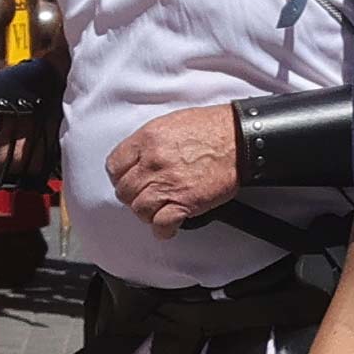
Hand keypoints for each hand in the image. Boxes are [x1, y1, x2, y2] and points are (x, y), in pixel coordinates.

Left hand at [106, 103, 241, 234]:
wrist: (239, 138)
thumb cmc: (212, 129)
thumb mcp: (171, 123)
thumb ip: (150, 142)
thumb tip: (139, 157)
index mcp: (147, 140)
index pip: (114, 165)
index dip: (120, 176)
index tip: (127, 180)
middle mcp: (153, 162)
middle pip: (125, 190)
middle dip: (132, 196)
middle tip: (143, 196)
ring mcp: (167, 184)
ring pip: (139, 210)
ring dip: (147, 213)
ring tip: (156, 210)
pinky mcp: (184, 202)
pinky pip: (162, 224)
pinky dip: (163, 229)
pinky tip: (167, 226)